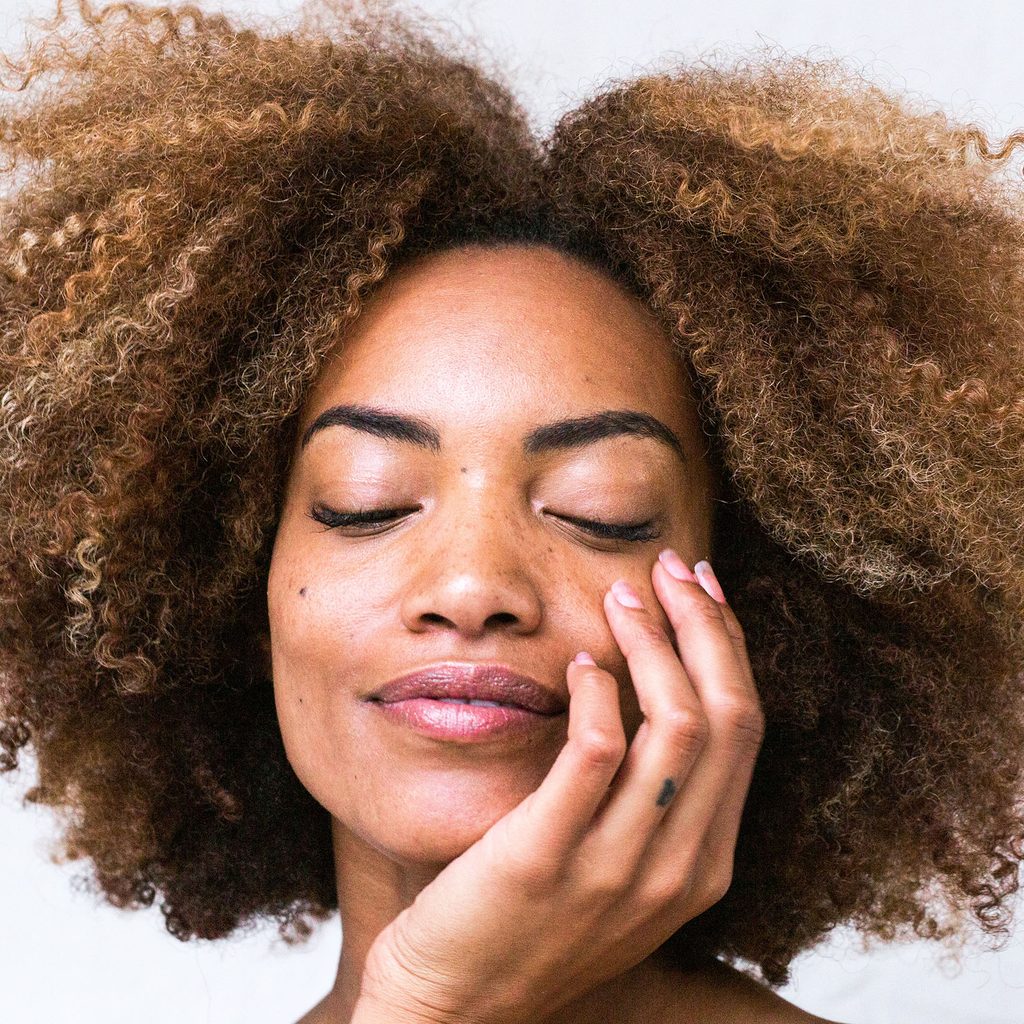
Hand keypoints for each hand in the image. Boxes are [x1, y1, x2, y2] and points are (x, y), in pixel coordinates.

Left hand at [355, 551, 764, 1023]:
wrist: (457, 1010)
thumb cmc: (532, 923)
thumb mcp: (620, 867)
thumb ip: (650, 796)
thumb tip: (654, 688)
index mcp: (704, 862)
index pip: (743, 729)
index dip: (728, 646)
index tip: (701, 588)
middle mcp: (677, 867)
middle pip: (726, 716)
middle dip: (705, 625)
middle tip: (669, 568)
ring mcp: (617, 868)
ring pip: (676, 726)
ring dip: (654, 643)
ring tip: (620, 597)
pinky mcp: (547, 859)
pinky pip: (596, 754)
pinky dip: (598, 693)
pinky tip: (580, 663)